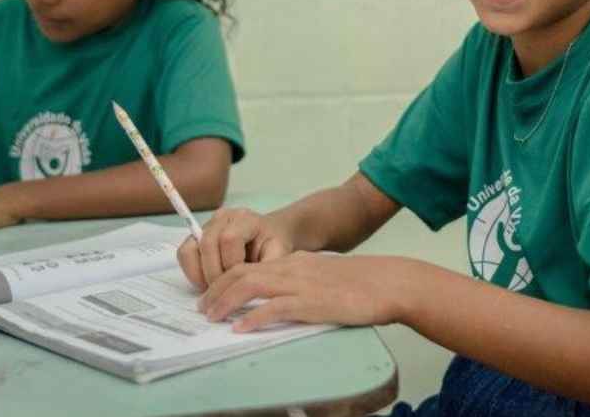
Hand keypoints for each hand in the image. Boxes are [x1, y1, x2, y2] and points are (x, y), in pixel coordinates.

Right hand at [177, 207, 294, 289]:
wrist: (269, 235)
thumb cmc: (274, 246)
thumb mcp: (280, 254)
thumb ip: (268, 267)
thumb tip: (254, 287)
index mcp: (245, 218)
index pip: (229, 239)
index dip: (232, 264)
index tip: (242, 281)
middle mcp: (222, 218)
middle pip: (207, 244)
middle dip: (215, 274)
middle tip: (226, 292)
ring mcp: (206, 225)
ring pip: (190, 250)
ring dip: (200, 275)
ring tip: (216, 289)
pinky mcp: (195, 237)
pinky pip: (183, 255)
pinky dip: (192, 273)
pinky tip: (207, 284)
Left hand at [198, 252, 409, 332]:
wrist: (387, 282)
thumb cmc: (360, 282)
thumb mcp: (322, 273)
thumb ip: (300, 279)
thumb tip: (281, 295)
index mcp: (292, 261)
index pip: (247, 265)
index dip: (223, 279)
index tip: (211, 294)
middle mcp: (291, 268)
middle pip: (241, 272)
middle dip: (216, 289)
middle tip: (203, 308)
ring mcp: (300, 284)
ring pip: (250, 285)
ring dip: (225, 301)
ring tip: (212, 317)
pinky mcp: (311, 302)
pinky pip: (275, 308)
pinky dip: (253, 318)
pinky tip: (241, 328)